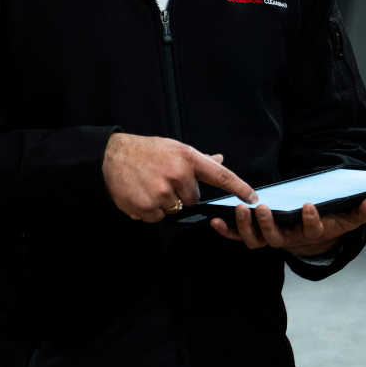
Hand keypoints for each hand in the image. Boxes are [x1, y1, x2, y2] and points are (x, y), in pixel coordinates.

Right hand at [103, 133, 256, 221]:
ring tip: (150, 185)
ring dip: (164, 202)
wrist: (112, 156)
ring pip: (175, 209)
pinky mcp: (146, 207)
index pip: (220, 175)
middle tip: (163, 179)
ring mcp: (162, 193)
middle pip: (193, 199)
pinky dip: (150, 210)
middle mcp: (178, 175)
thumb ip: (199, 159)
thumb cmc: (147, 151)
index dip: (239, 188)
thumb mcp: (175, 149)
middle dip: (181, 193)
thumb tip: (219, 160)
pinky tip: (141, 194)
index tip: (254, 198)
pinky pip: (158, 217)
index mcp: (188, 159)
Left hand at [209, 195, 365, 256]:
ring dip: (244, 226)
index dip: (311, 220)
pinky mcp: (255, 237)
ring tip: (239, 209)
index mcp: (310, 233)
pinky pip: (238, 238)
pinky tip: (214, 221)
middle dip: (267, 223)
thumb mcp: (347, 218)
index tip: (308, 206)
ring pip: (254, 240)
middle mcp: (288, 240)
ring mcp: (270, 240)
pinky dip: (226, 232)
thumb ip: (361, 211)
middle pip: (275, 238)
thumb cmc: (328, 223)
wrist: (310, 236)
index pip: (312, 230)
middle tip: (261, 207)